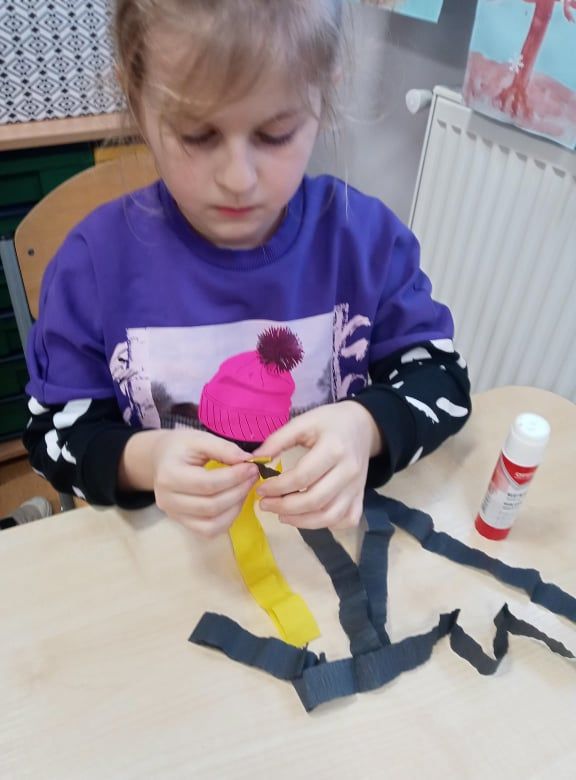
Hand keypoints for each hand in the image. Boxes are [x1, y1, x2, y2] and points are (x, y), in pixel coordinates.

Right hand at [148, 430, 259, 536]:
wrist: (161, 459)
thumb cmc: (181, 447)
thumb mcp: (199, 438)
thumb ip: (222, 448)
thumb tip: (246, 461)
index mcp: (169, 475)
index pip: (207, 483)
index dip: (234, 477)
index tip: (252, 467)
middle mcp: (168, 500)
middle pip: (211, 506)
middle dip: (239, 491)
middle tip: (254, 476)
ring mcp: (174, 515)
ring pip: (212, 524)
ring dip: (236, 507)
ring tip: (246, 488)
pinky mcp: (183, 523)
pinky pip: (209, 531)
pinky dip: (228, 519)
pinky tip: (236, 502)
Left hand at [253, 402, 381, 529]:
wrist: (362, 425)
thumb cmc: (329, 422)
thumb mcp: (303, 422)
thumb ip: (278, 440)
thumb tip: (255, 460)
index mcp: (334, 448)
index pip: (301, 476)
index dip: (277, 487)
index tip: (261, 489)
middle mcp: (348, 471)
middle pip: (314, 500)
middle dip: (284, 507)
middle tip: (265, 504)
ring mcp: (357, 487)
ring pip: (329, 516)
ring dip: (301, 521)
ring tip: (281, 515)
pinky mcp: (360, 497)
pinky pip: (345, 520)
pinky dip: (326, 524)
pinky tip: (308, 516)